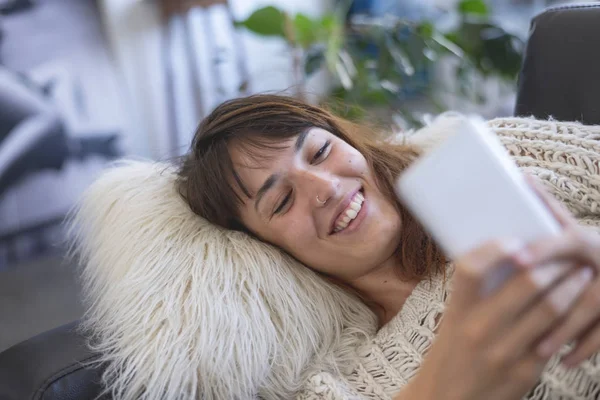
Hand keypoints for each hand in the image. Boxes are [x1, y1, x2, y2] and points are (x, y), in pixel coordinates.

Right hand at [403, 236, 588, 399]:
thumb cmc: (452, 353)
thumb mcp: (454, 320)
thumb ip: (477, 295)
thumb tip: (512, 260)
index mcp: (457, 311)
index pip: (472, 269)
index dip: (496, 249)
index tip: (517, 240)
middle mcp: (479, 328)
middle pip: (527, 283)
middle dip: (555, 265)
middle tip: (568, 254)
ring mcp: (504, 351)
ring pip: (551, 309)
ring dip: (572, 287)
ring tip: (581, 275)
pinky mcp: (525, 372)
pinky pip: (557, 338)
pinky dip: (571, 319)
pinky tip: (578, 309)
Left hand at [521, 177, 599, 366]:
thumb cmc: (589, 246)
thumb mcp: (572, 225)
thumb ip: (548, 207)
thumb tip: (520, 177)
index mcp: (585, 239)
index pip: (564, 241)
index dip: (542, 249)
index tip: (517, 260)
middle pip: (579, 286)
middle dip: (550, 305)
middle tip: (518, 320)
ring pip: (591, 313)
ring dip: (564, 333)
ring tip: (538, 351)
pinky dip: (586, 349)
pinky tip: (564, 363)